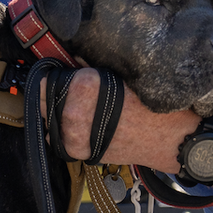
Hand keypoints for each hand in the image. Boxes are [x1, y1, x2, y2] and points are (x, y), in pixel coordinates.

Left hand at [57, 68, 194, 171]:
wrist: (166, 138)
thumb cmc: (150, 106)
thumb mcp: (121, 76)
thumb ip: (92, 68)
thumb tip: (74, 60)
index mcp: (84, 85)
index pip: (50, 78)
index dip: (53, 76)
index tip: (57, 76)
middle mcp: (74, 111)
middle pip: (45, 99)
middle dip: (52, 94)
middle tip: (63, 92)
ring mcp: (74, 134)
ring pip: (49, 119)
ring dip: (56, 113)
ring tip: (73, 109)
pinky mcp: (78, 152)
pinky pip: (57, 139)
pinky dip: (62, 133)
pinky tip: (76, 127)